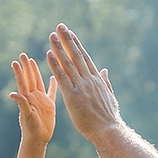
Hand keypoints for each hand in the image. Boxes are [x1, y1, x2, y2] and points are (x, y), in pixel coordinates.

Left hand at [9, 53, 56, 144]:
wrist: (38, 138)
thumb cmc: (31, 129)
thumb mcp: (26, 115)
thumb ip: (22, 103)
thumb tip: (12, 94)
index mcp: (28, 98)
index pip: (22, 82)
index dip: (19, 71)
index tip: (15, 61)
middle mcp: (34, 97)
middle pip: (29, 78)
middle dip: (26, 67)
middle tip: (22, 54)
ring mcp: (41, 100)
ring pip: (38, 82)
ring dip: (35, 72)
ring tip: (33, 61)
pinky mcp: (49, 105)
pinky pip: (52, 92)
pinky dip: (53, 84)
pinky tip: (54, 76)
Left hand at [45, 23, 119, 141]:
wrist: (108, 131)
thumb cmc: (108, 118)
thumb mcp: (110, 97)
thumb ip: (105, 82)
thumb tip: (104, 70)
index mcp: (97, 80)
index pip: (85, 58)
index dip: (77, 45)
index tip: (71, 34)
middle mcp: (89, 80)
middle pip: (76, 55)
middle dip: (67, 40)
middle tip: (60, 26)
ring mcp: (81, 87)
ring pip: (68, 63)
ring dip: (59, 48)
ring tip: (52, 35)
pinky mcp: (73, 96)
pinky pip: (62, 77)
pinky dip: (55, 65)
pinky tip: (48, 54)